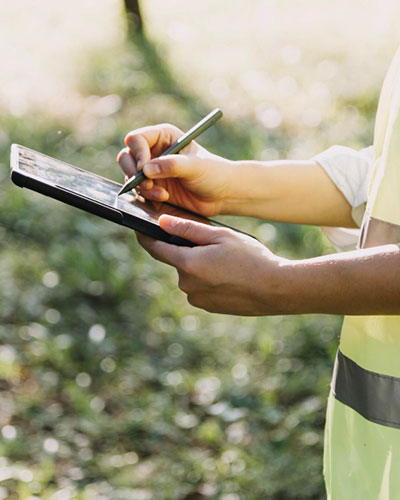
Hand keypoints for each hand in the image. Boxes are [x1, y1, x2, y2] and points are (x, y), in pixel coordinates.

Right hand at [117, 123, 233, 215]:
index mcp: (163, 136)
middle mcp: (154, 151)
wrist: (221, 195)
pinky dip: (147, 196)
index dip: (137, 153)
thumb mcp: (195, 166)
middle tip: (147, 183)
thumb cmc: (213, 173)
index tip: (144, 168)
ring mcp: (152, 171)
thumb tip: (146, 169)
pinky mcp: (153, 188)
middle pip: (126, 156)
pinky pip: (139, 191)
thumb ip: (171, 165)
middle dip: (133, 172)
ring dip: (142, 187)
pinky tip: (163, 198)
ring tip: (161, 194)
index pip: (137, 139)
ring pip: (130, 176)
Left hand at [136, 214, 287, 314]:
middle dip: (188, 250)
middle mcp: (187, 284)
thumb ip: (188, 229)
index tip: (139, 228)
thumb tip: (162, 222)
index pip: (155, 248)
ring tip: (227, 260)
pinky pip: (201, 288)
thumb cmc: (250, 258)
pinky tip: (230, 274)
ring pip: (190, 274)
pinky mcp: (209, 307)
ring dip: (200, 265)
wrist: (275, 289)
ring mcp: (197, 299)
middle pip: (178, 260)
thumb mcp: (220, 236)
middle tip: (213, 243)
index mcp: (187, 263)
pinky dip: (209, 279)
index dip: (145, 236)